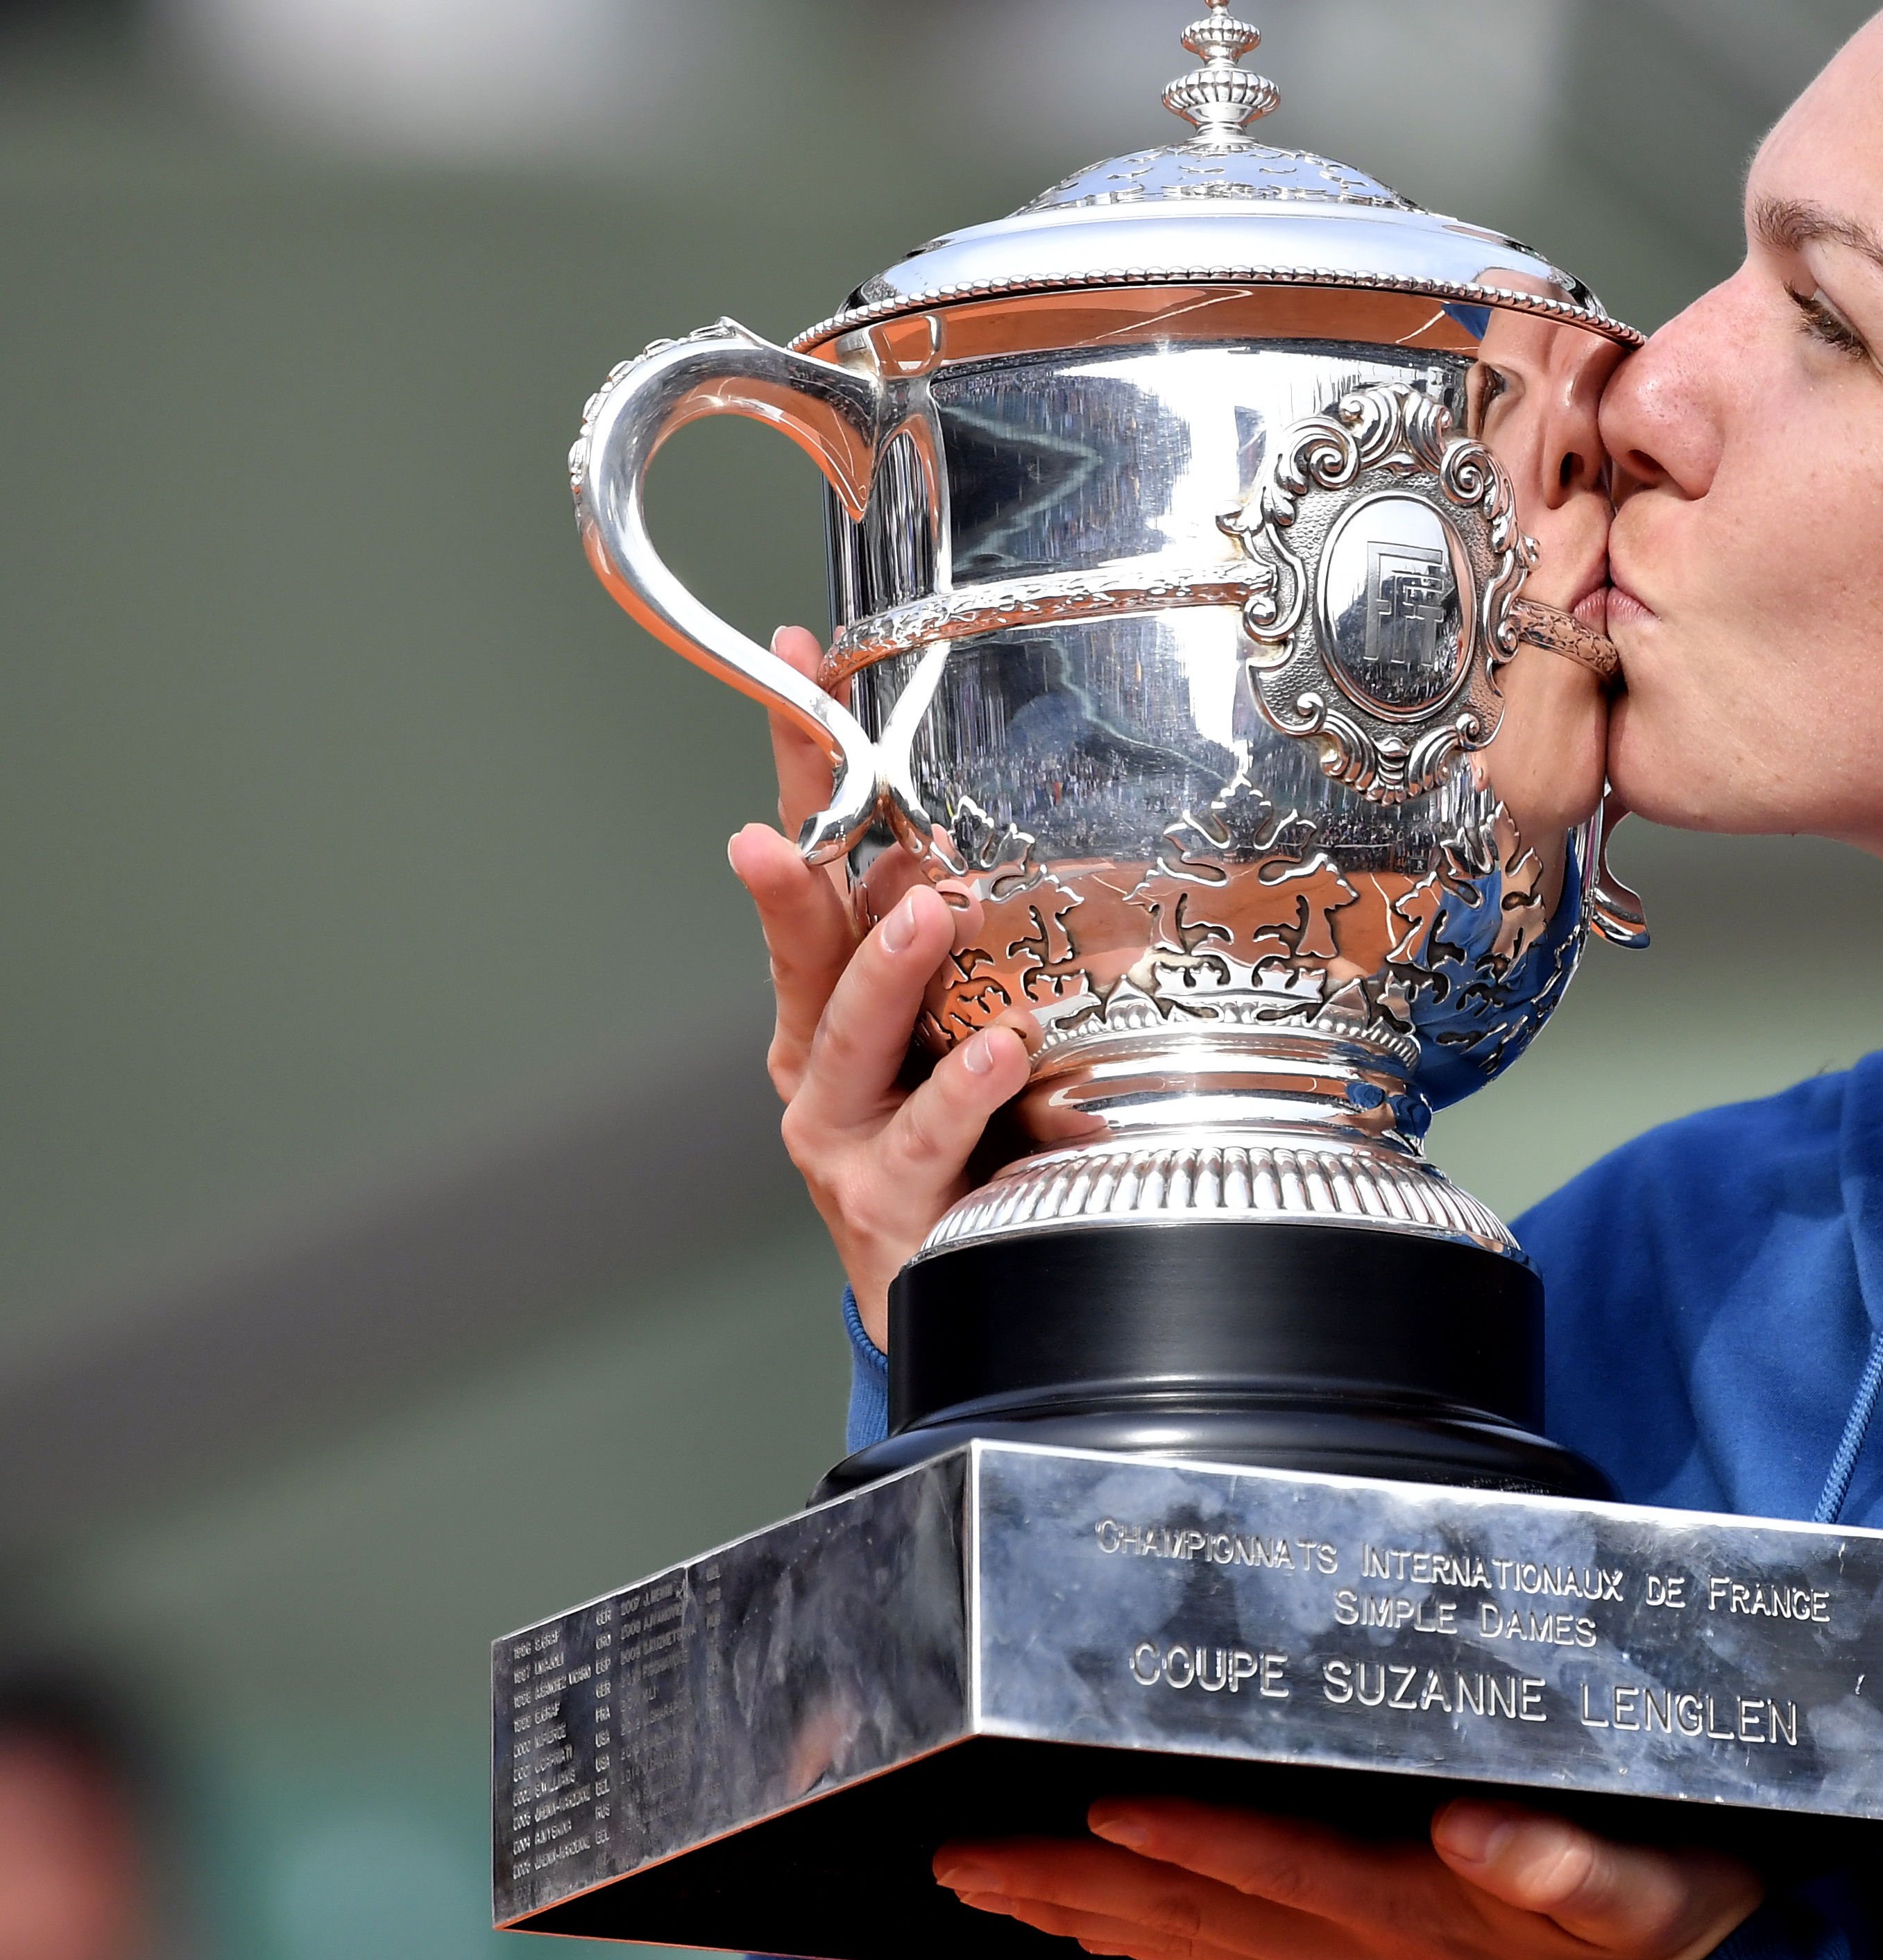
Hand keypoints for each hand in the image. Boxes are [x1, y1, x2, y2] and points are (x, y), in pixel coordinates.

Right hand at [727, 625, 1029, 1344]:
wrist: (953, 1296)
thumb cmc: (963, 1148)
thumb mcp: (963, 1028)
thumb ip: (977, 944)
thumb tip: (1019, 822)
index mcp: (831, 999)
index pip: (815, 860)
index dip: (802, 763)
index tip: (798, 663)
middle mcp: (819, 1060)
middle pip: (802, 945)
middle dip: (793, 875)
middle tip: (786, 826)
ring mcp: (841, 1136)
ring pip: (848, 1044)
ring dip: (886, 977)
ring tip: (927, 918)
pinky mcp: (884, 1204)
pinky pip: (923, 1141)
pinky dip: (961, 1094)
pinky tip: (999, 1052)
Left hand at [933, 1795, 1760, 1959]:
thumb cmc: (1663, 1903)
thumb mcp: (1650, 1885)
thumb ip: (1572, 1866)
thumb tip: (1479, 1831)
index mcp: (1422, 1915)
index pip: (1284, 1866)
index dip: (1196, 1837)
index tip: (1108, 1804)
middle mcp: (1362, 1951)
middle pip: (1196, 1912)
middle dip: (1075, 1881)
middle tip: (966, 1853)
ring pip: (1185, 1939)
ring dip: (1076, 1910)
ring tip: (980, 1878)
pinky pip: (1210, 1955)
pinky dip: (1129, 1936)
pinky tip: (1072, 1918)